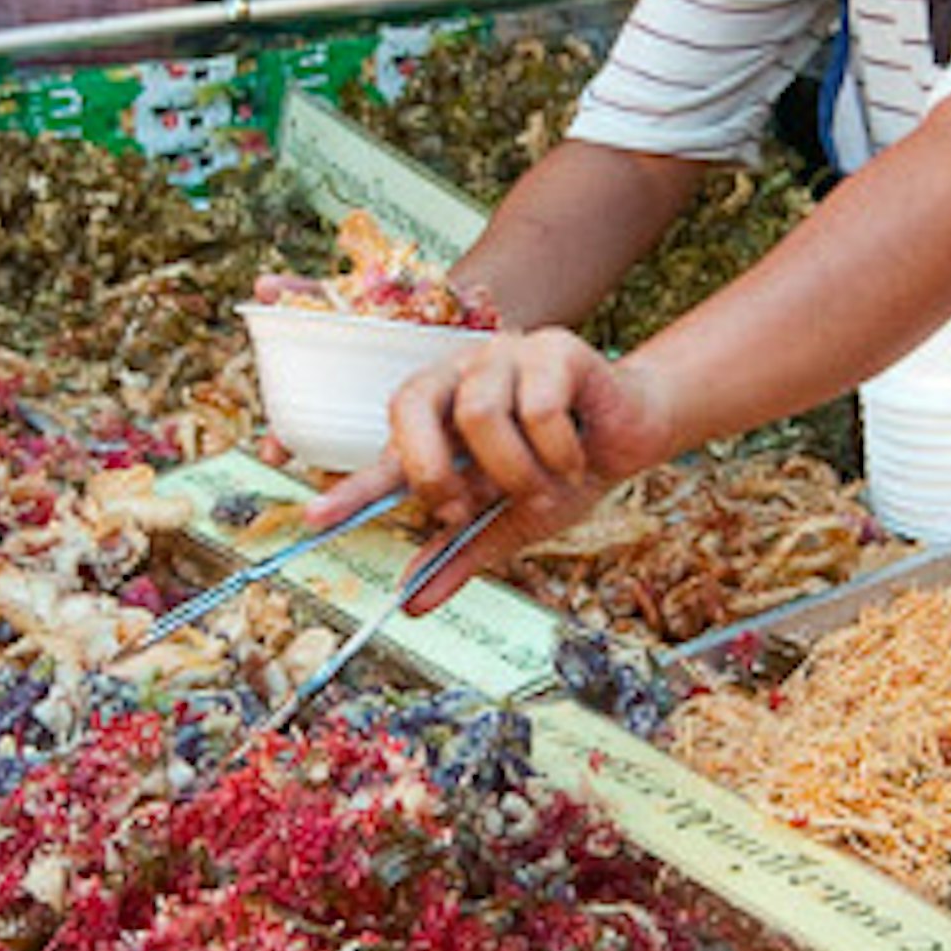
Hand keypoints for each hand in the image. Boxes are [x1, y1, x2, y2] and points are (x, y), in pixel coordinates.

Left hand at [303, 327, 676, 606]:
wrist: (635, 440)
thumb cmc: (565, 473)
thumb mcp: (510, 523)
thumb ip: (460, 554)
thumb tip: (411, 602)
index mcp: (438, 421)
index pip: (385, 455)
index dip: (350, 490)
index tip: (315, 521)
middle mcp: (459, 379)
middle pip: (412, 405)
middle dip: (437, 472)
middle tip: (467, 508)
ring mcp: (503, 355)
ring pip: (481, 414)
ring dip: (516, 470)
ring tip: (544, 484)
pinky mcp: (552, 348)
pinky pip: (538, 408)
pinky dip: (559, 452)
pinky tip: (576, 458)